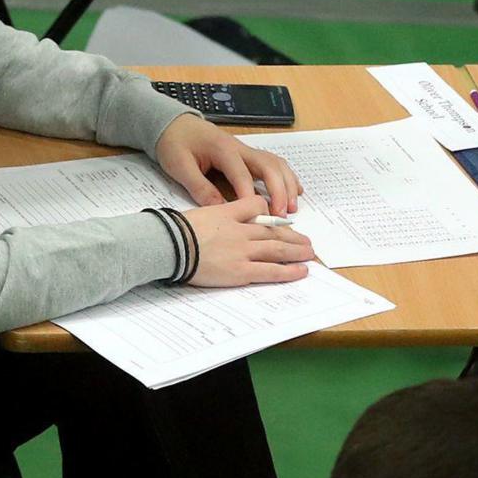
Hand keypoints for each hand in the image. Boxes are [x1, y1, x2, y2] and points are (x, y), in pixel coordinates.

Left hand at [155, 112, 305, 215]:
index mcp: (223, 150)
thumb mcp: (180, 166)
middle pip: (269, 166)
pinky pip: (273, 164)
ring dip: (287, 184)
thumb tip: (219, 208)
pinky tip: (295, 190)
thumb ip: (199, 187)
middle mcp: (240, 148)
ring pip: (276, 164)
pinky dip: (286, 177)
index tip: (256, 214)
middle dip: (278, 190)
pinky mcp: (247, 155)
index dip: (249, 194)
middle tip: (281, 213)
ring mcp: (246, 150)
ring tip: (292, 206)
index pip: (241, 174)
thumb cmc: (175, 143)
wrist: (174, 123)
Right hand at [176, 194, 317, 287]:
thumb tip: (220, 219)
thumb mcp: (199, 212)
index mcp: (229, 212)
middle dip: (292, 236)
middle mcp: (240, 230)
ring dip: (296, 251)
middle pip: (273, 230)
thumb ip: (216, 212)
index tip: (279, 220)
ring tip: (309, 254)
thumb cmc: (176, 230)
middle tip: (306, 241)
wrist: (168, 245)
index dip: (270, 213)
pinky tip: (301, 271)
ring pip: (277, 248)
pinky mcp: (240, 271)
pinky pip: (270, 270)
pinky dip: (288, 271)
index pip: (257, 206)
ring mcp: (242, 250)